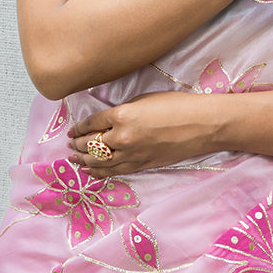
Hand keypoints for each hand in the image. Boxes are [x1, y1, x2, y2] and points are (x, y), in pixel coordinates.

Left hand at [68, 92, 214, 175]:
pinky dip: (100, 172)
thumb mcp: (143, 100)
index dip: (78, 128)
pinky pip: (115, 171)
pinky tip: (90, 171)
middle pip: (91, 145)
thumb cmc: (176, 106)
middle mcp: (123, 137)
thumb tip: (108, 121)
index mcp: (121, 115)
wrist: (201, 125)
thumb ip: (122, 111)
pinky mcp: (143, 165)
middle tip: (71, 145)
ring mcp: (132, 154)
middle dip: (78, 145)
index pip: (91, 124)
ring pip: (100, 162)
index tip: (72, 131)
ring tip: (75, 159)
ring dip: (84, 161)